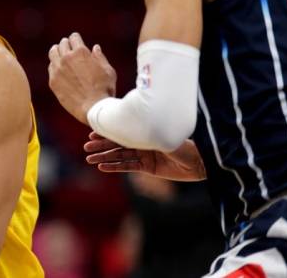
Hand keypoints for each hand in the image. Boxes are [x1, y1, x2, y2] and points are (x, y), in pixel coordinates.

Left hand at [48, 32, 115, 123]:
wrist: (94, 108)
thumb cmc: (105, 89)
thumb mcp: (108, 70)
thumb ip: (99, 57)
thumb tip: (95, 48)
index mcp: (81, 52)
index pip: (73, 37)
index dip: (76, 38)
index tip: (76, 41)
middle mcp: (67, 58)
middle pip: (62, 44)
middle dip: (66, 44)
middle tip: (68, 47)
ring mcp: (58, 69)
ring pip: (53, 53)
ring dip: (57, 51)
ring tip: (59, 54)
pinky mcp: (53, 81)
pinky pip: (50, 68)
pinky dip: (54, 66)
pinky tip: (58, 69)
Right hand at [83, 132, 205, 180]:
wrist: (201, 161)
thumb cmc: (186, 143)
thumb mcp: (165, 135)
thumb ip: (148, 131)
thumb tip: (132, 119)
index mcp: (145, 129)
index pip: (122, 130)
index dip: (107, 132)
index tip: (92, 132)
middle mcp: (143, 141)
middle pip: (117, 143)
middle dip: (101, 145)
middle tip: (86, 148)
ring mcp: (144, 154)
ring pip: (120, 155)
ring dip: (104, 157)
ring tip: (89, 159)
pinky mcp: (148, 167)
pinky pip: (128, 167)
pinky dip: (115, 167)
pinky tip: (102, 167)